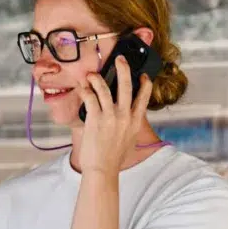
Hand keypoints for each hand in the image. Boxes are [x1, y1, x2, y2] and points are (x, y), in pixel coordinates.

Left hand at [78, 56, 152, 174]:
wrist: (103, 169)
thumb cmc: (114, 158)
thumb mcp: (130, 141)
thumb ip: (131, 127)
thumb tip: (130, 119)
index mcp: (135, 122)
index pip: (143, 98)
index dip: (145, 84)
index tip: (144, 76)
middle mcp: (125, 116)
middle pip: (127, 86)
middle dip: (124, 70)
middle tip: (120, 59)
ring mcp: (110, 116)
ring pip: (105, 89)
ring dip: (97, 78)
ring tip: (91, 74)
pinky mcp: (96, 118)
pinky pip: (90, 98)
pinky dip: (86, 90)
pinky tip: (82, 88)